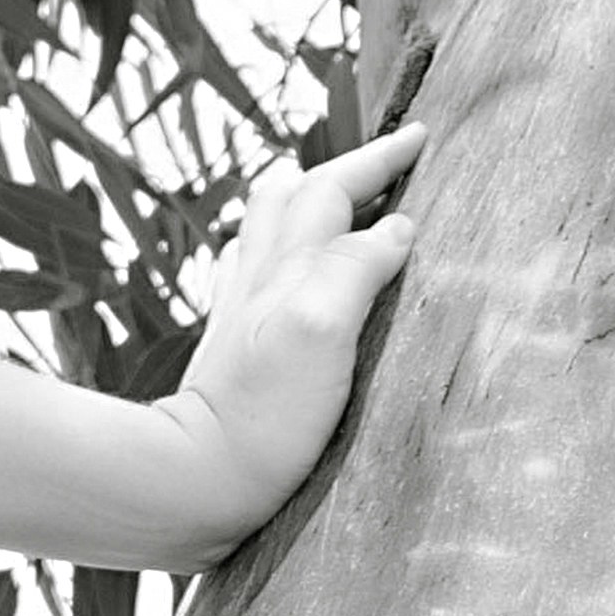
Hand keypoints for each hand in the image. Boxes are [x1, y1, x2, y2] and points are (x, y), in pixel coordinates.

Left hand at [156, 120, 422, 550]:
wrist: (192, 477)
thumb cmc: (261, 414)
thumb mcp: (321, 332)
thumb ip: (353, 269)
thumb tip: (396, 226)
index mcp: (286, 268)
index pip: (332, 188)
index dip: (378, 160)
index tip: (422, 138)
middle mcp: (256, 279)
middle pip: (294, 195)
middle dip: (345, 171)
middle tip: (393, 164)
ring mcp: (241, 311)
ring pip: (272, 230)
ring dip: (314, 205)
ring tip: (351, 203)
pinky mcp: (236, 347)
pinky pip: (261, 273)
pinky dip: (291, 252)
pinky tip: (295, 270)